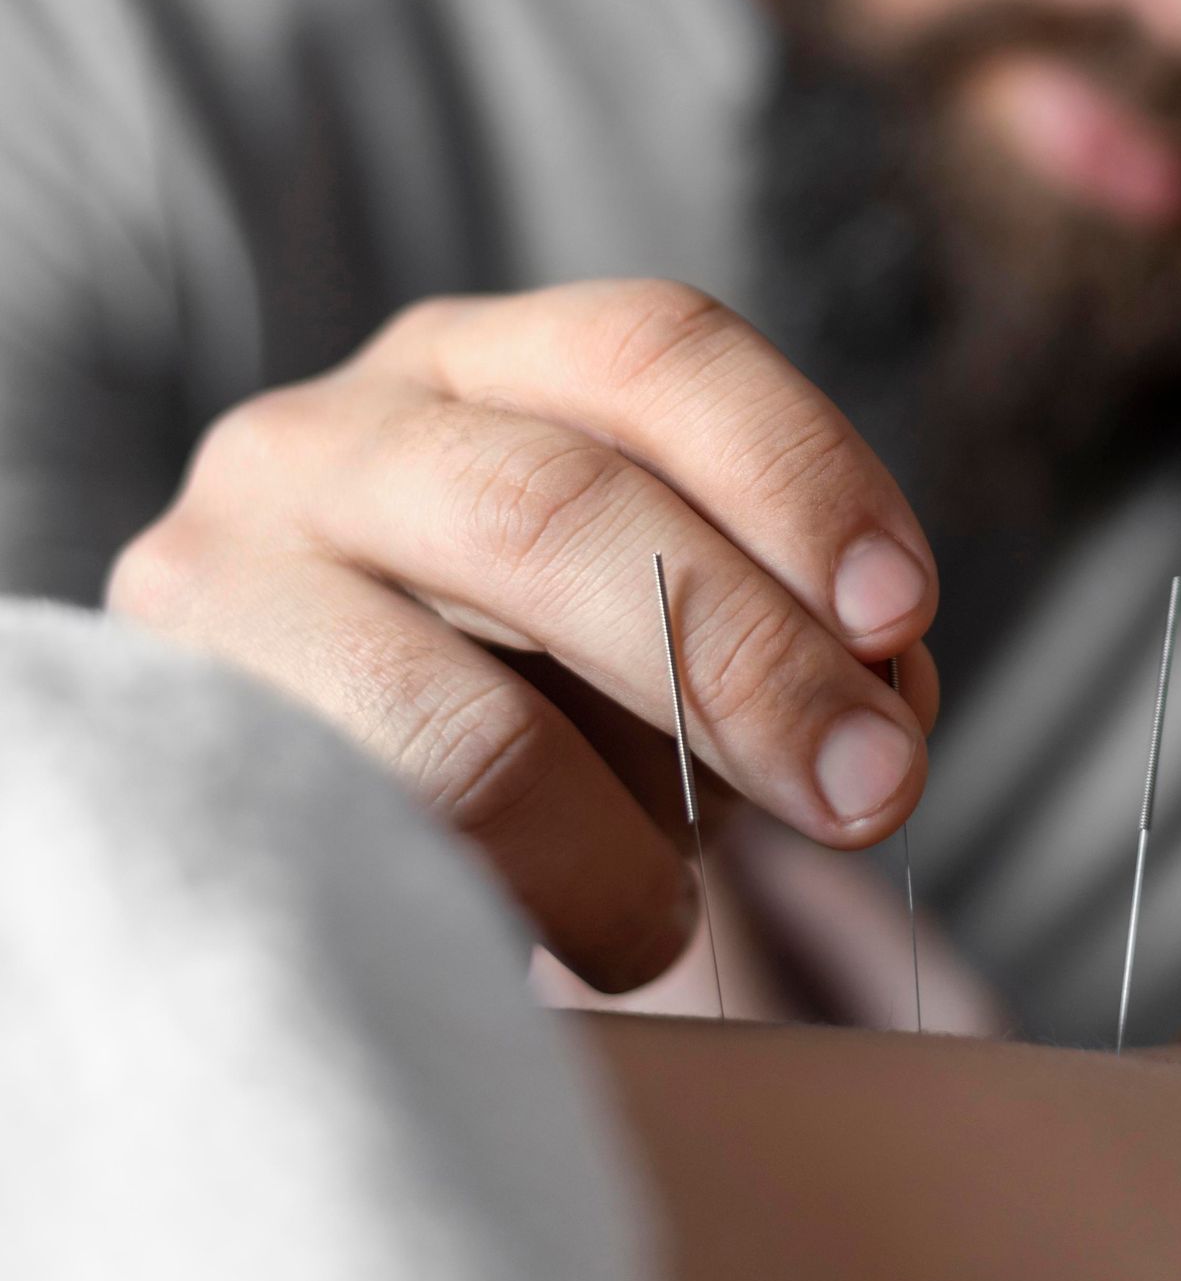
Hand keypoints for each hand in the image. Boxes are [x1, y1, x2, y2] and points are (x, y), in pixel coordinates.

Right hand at [109, 281, 938, 989]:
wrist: (254, 839)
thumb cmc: (501, 722)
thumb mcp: (644, 640)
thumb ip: (771, 635)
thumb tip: (886, 702)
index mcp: (473, 365)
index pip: (651, 346)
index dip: (796, 468)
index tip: (900, 612)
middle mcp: (328, 432)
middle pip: (564, 501)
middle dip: (750, 656)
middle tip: (873, 786)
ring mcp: (224, 579)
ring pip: (468, 709)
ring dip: (633, 829)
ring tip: (688, 915)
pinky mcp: (179, 744)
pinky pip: (391, 838)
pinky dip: (537, 894)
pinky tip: (596, 934)